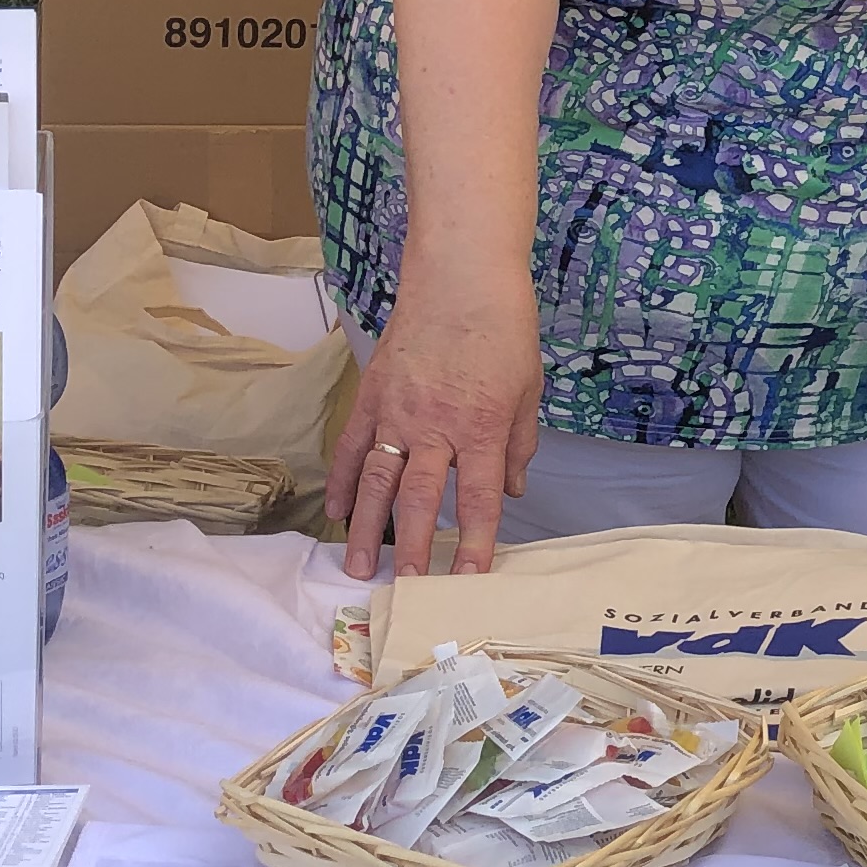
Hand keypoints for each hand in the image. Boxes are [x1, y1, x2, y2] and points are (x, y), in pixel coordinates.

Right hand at [330, 271, 542, 581]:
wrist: (461, 277)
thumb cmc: (504, 332)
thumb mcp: (528, 390)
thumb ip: (517, 445)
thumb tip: (512, 491)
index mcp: (480, 428)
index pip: (479, 500)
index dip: (475, 544)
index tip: (468, 580)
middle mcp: (435, 427)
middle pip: (420, 500)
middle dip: (412, 549)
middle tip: (405, 589)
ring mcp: (396, 412)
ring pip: (377, 482)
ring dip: (367, 528)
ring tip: (359, 568)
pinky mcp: (371, 395)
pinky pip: (353, 447)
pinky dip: (344, 481)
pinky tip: (339, 512)